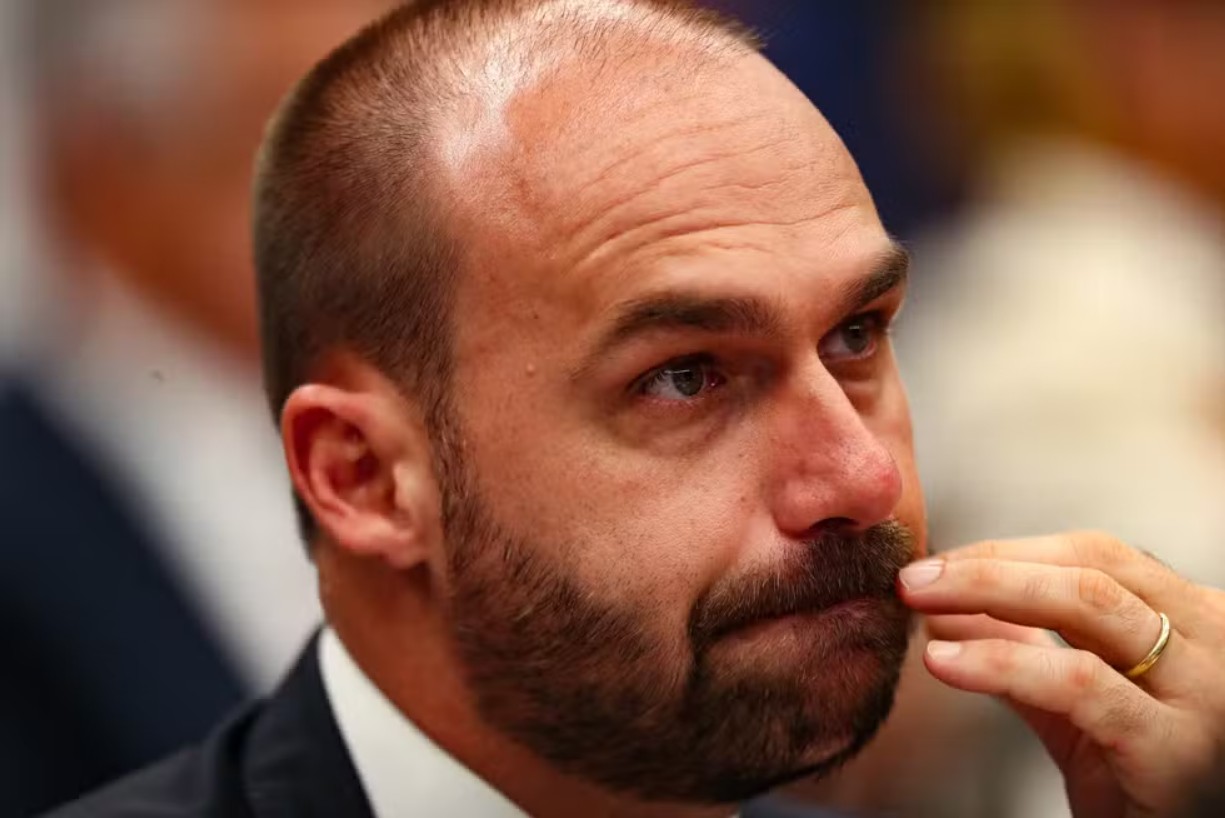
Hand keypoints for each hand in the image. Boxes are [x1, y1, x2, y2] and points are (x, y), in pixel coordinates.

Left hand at [898, 531, 1224, 817]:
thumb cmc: (1139, 783)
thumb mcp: (1075, 704)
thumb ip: (1019, 650)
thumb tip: (942, 605)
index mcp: (1193, 622)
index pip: (1097, 555)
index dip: (1010, 552)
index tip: (940, 563)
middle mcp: (1210, 645)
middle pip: (1090, 569)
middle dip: (990, 565)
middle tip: (915, 576)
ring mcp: (1201, 694)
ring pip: (1087, 605)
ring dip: (987, 591)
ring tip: (920, 601)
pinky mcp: (1174, 749)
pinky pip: (1078, 683)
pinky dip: (1002, 664)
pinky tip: (948, 663)